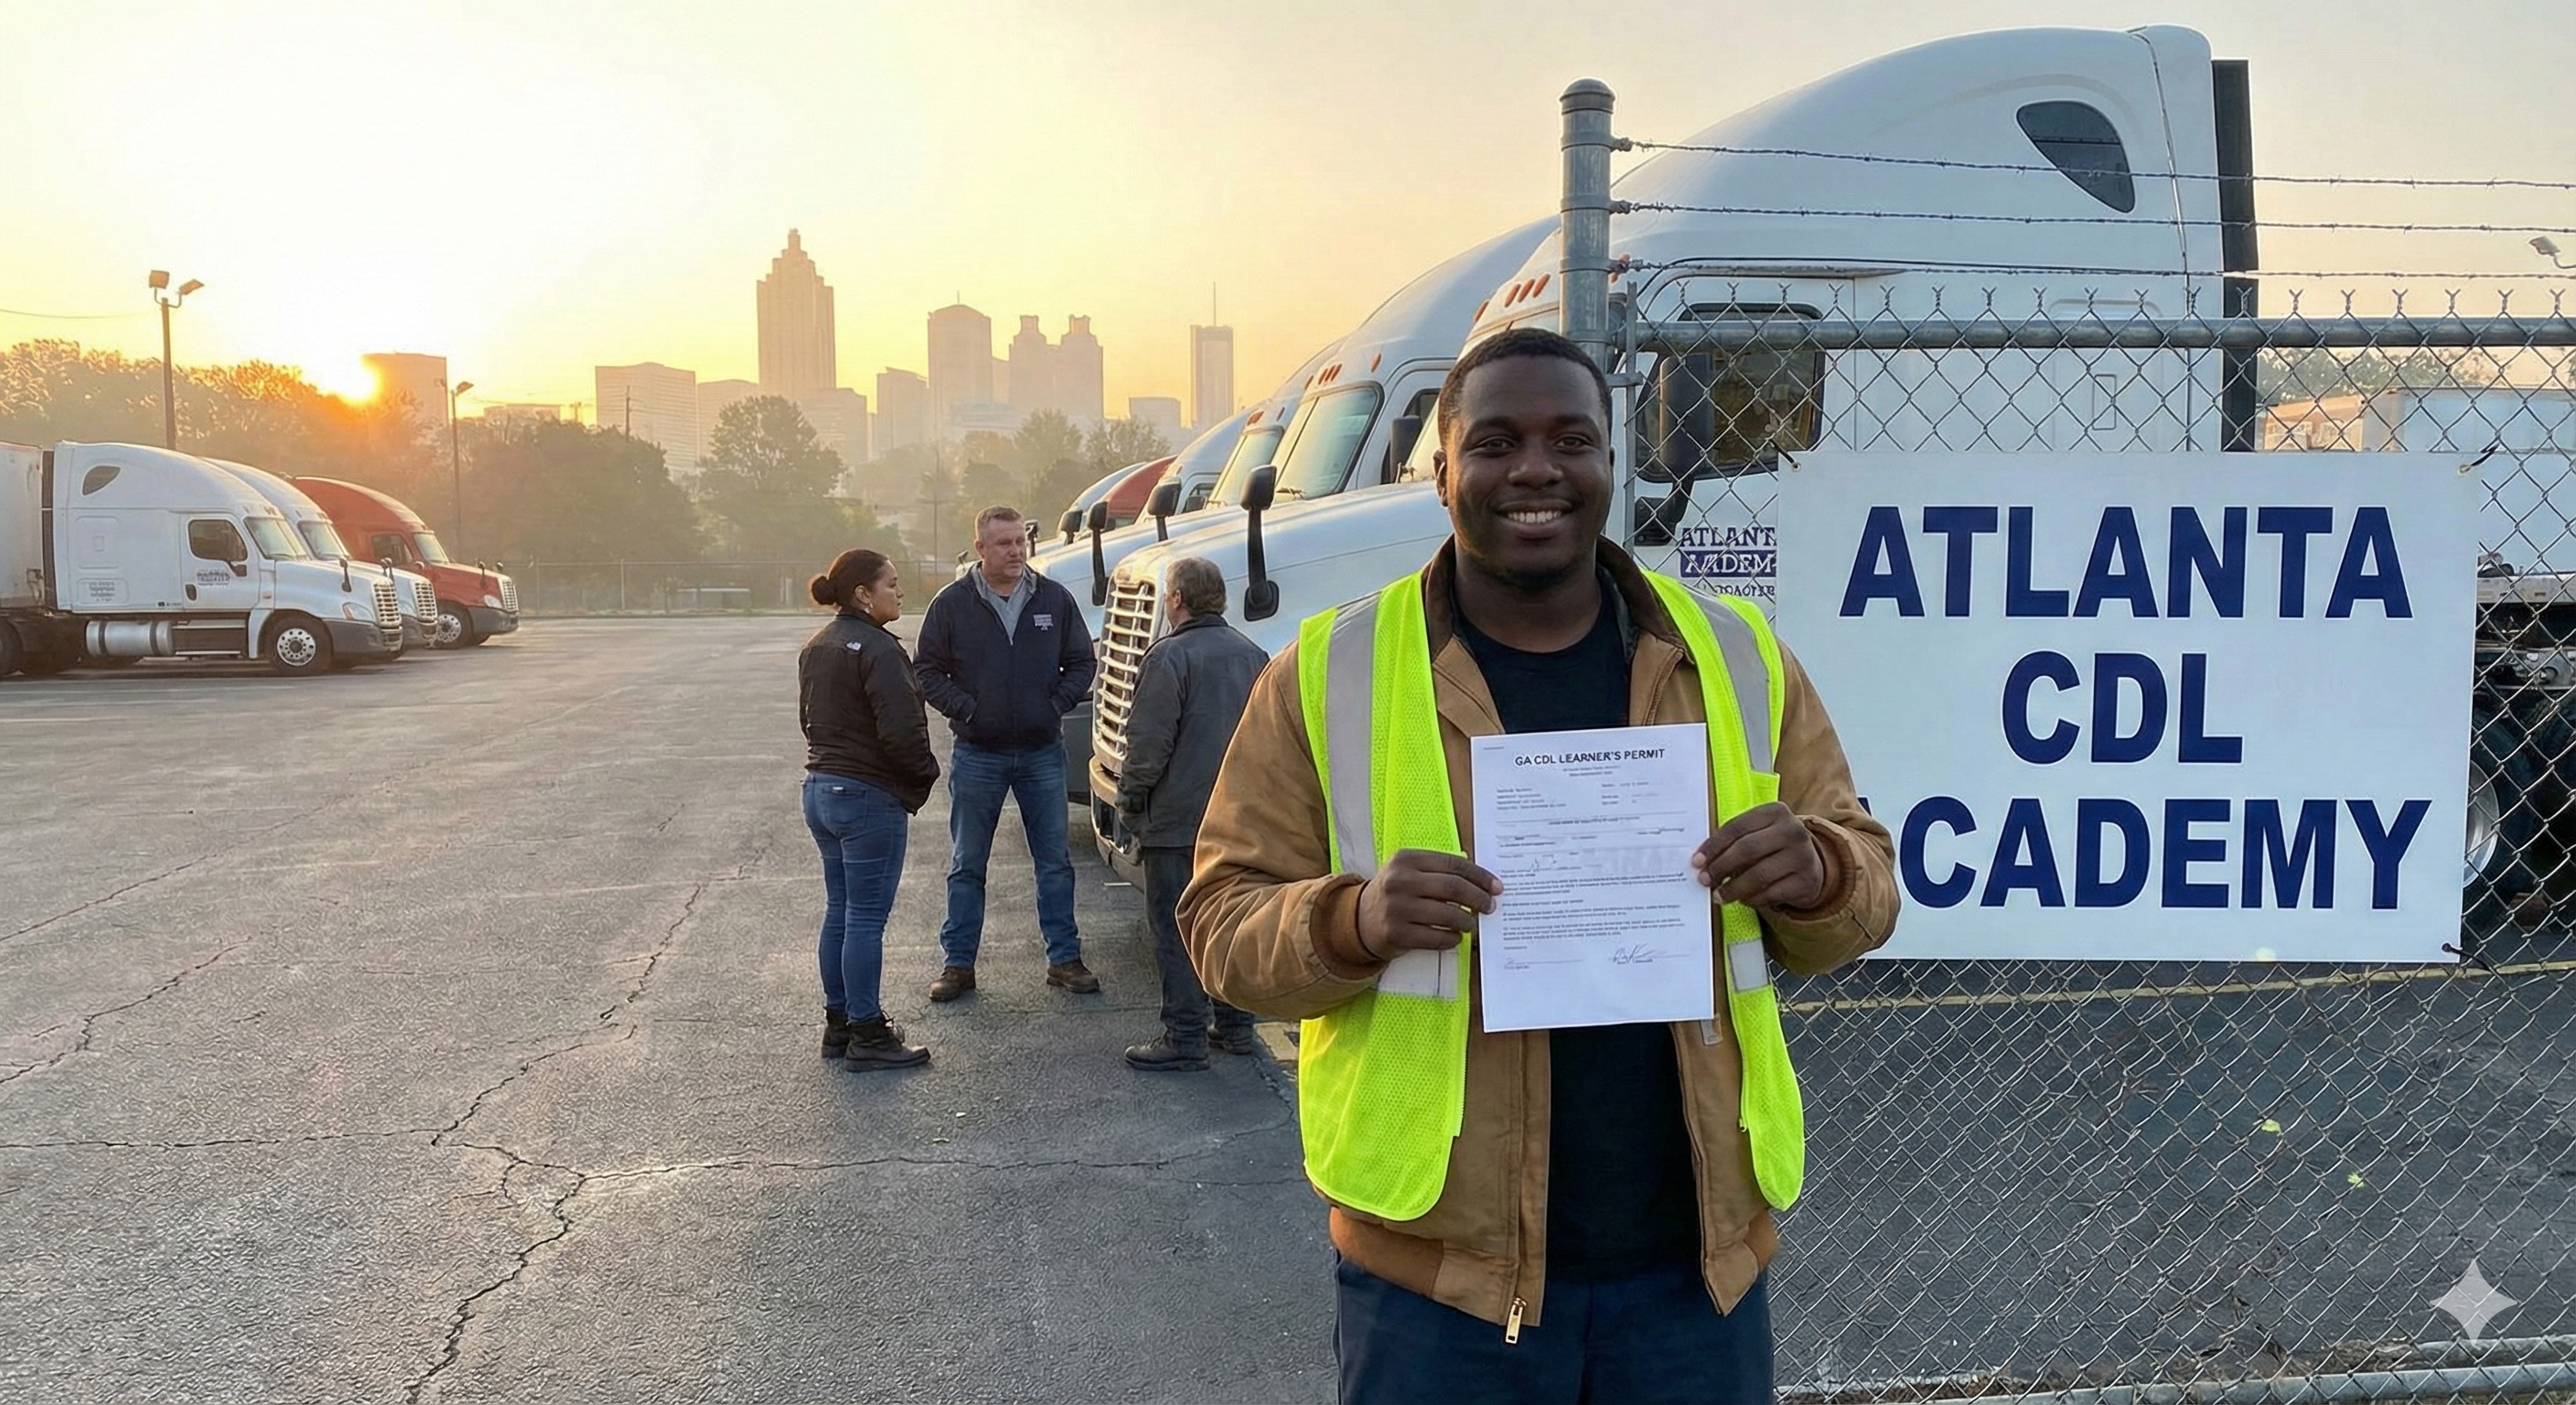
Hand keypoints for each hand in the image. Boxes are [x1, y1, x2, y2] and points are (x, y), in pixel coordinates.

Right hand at [1355, 849, 1502, 958]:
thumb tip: (1482, 881)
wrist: (1359, 919)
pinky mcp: (1396, 934)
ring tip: (1470, 923)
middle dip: (1478, 898)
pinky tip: (1454, 937)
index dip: (1480, 876)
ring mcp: (1396, 908)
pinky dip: (1452, 939)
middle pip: (1453, 888)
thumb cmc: (1395, 893)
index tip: (1496, 887)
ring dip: (1466, 921)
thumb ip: (1439, 870)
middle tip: (1489, 906)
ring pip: (1448, 915)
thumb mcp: (1409, 871)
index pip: (1453, 864)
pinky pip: (1436, 938)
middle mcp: (1399, 881)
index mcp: (1406, 859)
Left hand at [1690, 803, 1824, 911]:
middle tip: (1704, 880)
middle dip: (1720, 867)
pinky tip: (1743, 899)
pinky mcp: (1807, 881)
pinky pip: (1771, 893)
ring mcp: (1803, 856)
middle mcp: (1793, 830)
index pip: (1737, 827)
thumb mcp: (1759, 834)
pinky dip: (1752, 899)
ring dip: (1733, 888)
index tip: (1697, 861)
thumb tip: (1702, 861)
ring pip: (1758, 874)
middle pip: (1747, 849)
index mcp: (1775, 812)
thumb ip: (1734, 841)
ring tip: (1718, 895)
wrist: (1812, 864)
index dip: (1713, 845)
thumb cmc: (1773, 847)